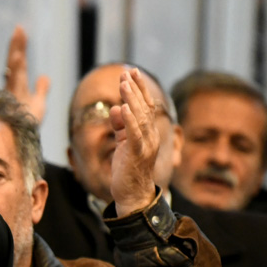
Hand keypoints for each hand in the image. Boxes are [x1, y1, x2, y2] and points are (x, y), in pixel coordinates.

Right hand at [4, 26, 49, 124]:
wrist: (19, 144)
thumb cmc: (26, 126)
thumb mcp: (38, 104)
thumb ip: (41, 89)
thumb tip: (45, 76)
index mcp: (17, 87)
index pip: (18, 63)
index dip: (19, 47)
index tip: (20, 29)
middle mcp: (13, 90)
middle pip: (14, 64)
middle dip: (17, 47)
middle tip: (19, 28)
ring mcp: (12, 99)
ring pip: (15, 75)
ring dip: (17, 60)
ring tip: (19, 43)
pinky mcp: (14, 107)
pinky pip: (15, 89)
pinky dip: (16, 74)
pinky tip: (18, 60)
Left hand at [109, 67, 161, 216]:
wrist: (132, 195)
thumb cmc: (127, 169)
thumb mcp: (122, 143)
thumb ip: (120, 126)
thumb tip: (116, 107)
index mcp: (147, 132)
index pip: (145, 106)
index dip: (139, 88)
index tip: (131, 73)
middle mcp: (150, 135)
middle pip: (144, 107)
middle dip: (135, 88)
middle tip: (127, 71)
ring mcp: (145, 144)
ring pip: (139, 116)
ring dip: (131, 98)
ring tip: (124, 83)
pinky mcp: (137, 154)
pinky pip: (133, 134)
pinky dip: (129, 119)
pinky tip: (123, 106)